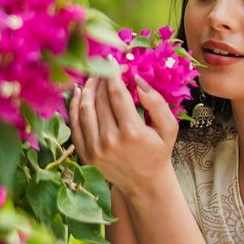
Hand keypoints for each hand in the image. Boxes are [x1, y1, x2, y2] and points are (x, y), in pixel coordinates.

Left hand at [68, 70, 178, 198]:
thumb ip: (157, 103)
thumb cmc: (159, 151)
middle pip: (99, 99)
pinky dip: (74, 106)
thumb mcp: (169, 127)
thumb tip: (138, 80)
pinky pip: (75, 125)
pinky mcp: (85, 155)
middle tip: (104, 66)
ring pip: (84, 109)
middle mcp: (110, 141)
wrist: (145, 183)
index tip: (113, 59)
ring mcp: (95, 149)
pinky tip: (78, 93)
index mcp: (132, 132)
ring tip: (92, 76)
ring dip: (86, 89)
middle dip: (101, 78)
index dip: (113, 73)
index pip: (116, 94)